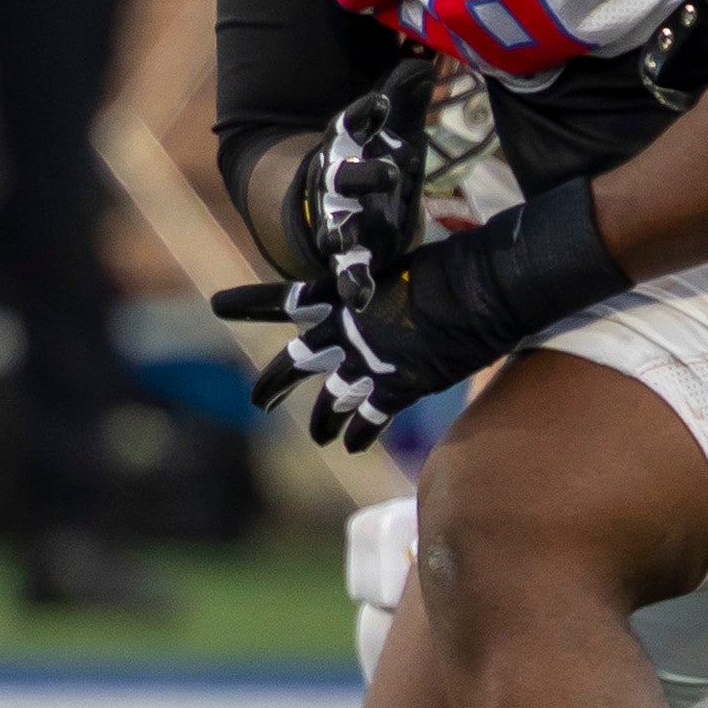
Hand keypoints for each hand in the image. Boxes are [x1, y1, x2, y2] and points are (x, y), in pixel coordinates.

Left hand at [217, 178, 627, 451]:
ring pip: (330, 400)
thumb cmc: (456, 264)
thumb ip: (379, 281)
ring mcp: (372, 362)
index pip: (285, 301)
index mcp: (345, 295)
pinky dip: (359, 433)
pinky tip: (350, 445)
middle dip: (273, 384)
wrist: (491, 287)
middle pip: (295, 362)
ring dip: (320, 421)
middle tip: (257, 400)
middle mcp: (349, 332)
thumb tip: (371, 282)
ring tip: (316, 437)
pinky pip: (370, 418)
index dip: (248, 303)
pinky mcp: (401, 386)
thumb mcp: (403, 262)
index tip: (216, 305)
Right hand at [302, 60, 441, 307]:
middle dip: (363, 176)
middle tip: (390, 173)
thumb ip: (403, 103)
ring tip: (338, 242)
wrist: (332, 206)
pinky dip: (350, 283)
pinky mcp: (350, 254)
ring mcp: (339, 221)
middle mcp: (338, 185)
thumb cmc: (370, 163)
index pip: (349, 128)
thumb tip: (421, 65)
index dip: (364, 116)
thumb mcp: (390, 133)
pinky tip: (358, 298)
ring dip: (337, 233)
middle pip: (344, 178)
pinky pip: (346, 271)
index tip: (383, 105)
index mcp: (345, 150)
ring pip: (334, 227)